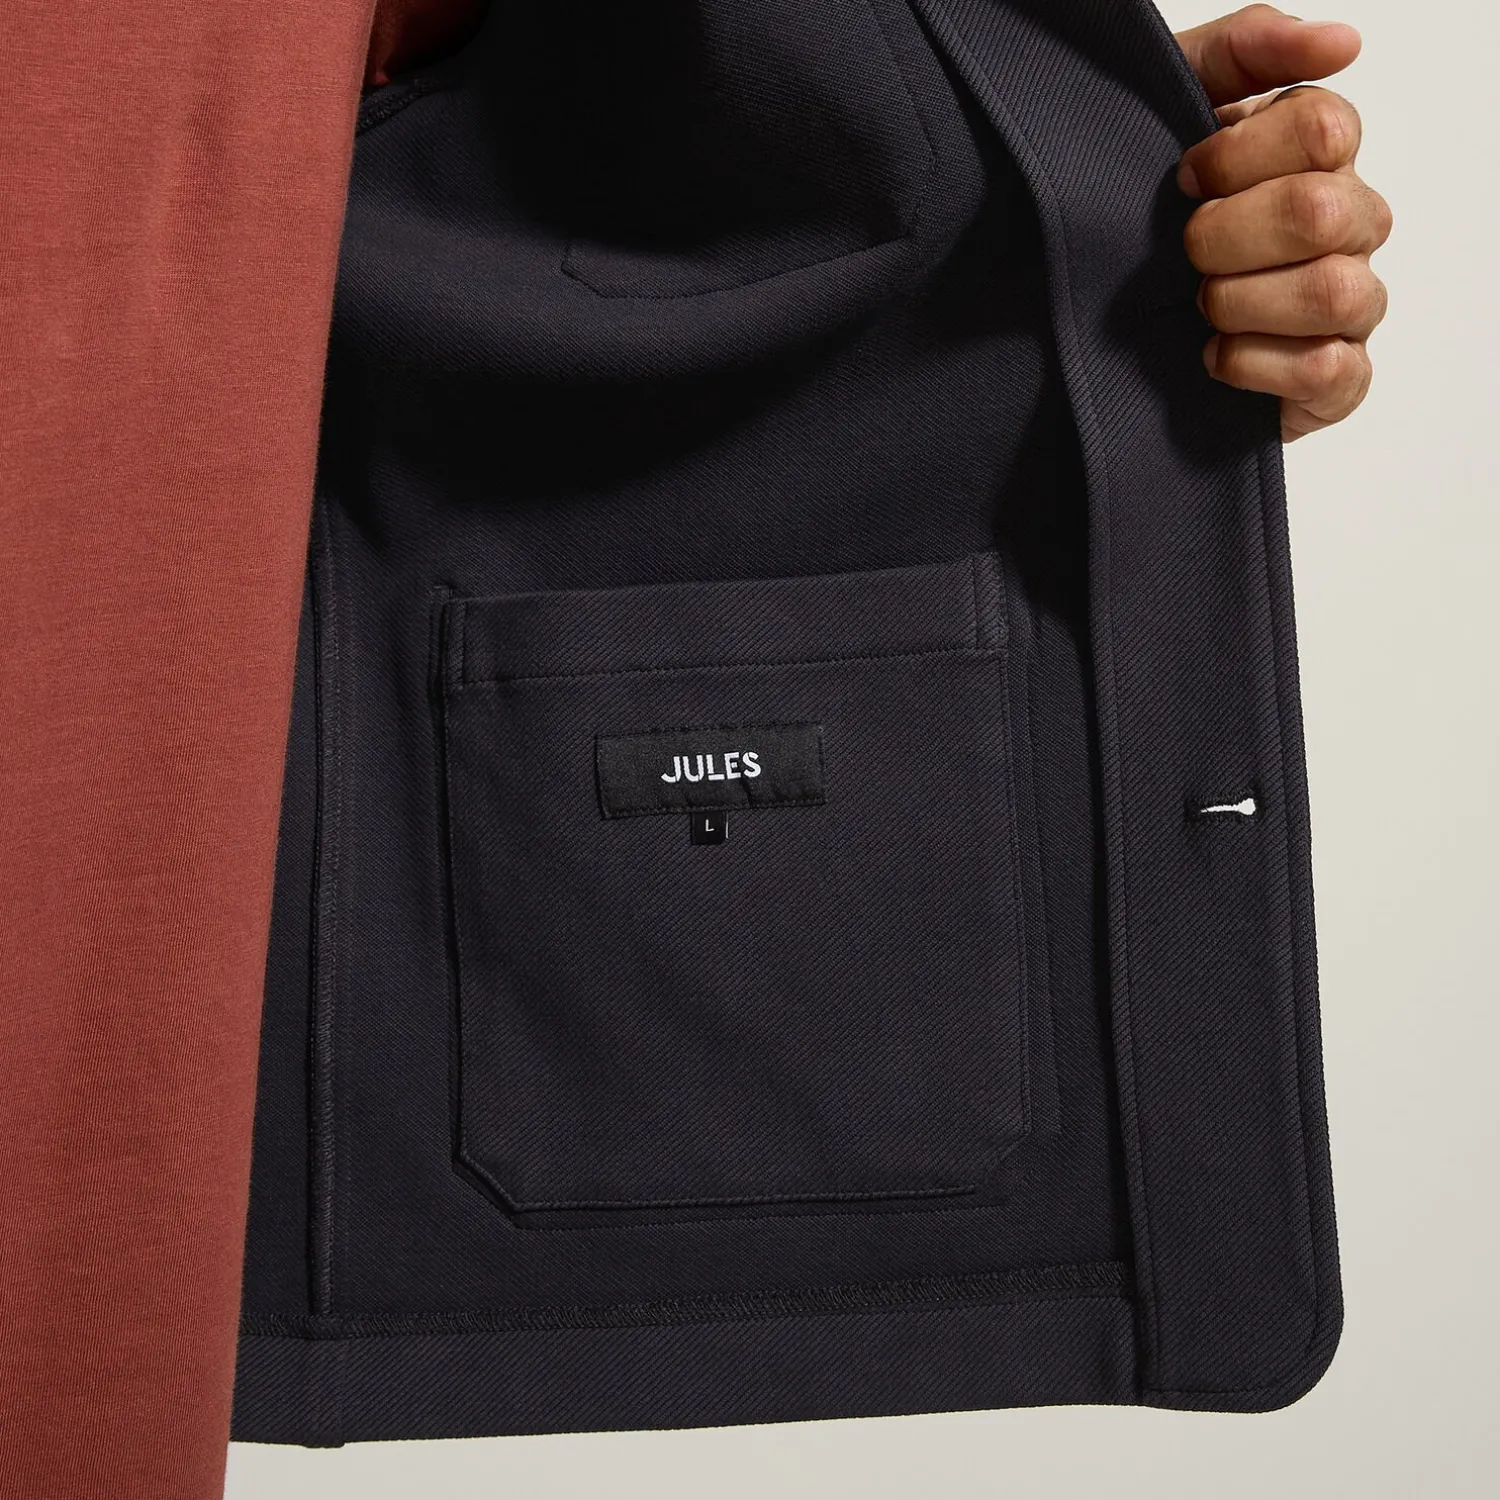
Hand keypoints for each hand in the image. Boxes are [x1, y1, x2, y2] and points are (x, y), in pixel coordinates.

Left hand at [1173, 5, 1391, 440]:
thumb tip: (1341, 41)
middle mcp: (1350, 225)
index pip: (1322, 127)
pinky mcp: (1337, 380)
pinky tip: (1213, 357)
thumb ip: (1247, 49)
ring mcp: (1350, 304)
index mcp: (1319, 156)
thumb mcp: (1175, 106)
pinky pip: (1327, 370)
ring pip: (1333, 292)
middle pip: (1323, 212)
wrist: (1103, 328)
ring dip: (1240, 300)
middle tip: (1185, 251)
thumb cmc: (1148, 213)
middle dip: (1227, 235)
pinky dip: (1254, 364)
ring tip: (1198, 306)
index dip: (1237, 156)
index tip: (1184, 179)